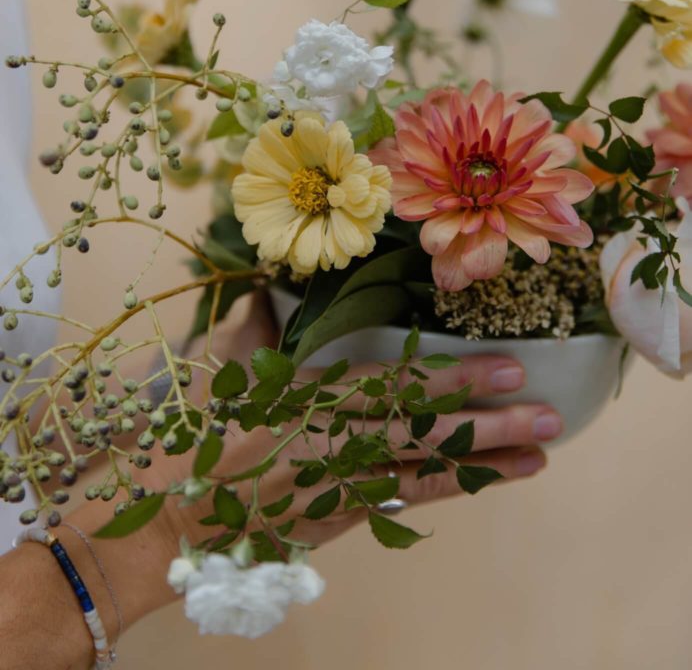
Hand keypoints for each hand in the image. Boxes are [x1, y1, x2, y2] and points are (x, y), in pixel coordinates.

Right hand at [0, 295, 557, 669]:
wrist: (164, 523)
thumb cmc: (187, 439)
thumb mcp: (212, 374)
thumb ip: (248, 328)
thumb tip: (264, 288)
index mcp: (302, 400)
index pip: (391, 387)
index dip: (450, 380)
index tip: (504, 366)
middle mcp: (328, 445)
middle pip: (419, 434)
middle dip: (486, 424)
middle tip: (547, 412)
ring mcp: (335, 488)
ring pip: (421, 475)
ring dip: (483, 464)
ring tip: (539, 453)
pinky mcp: (335, 519)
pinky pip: (401, 504)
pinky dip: (446, 491)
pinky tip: (486, 481)